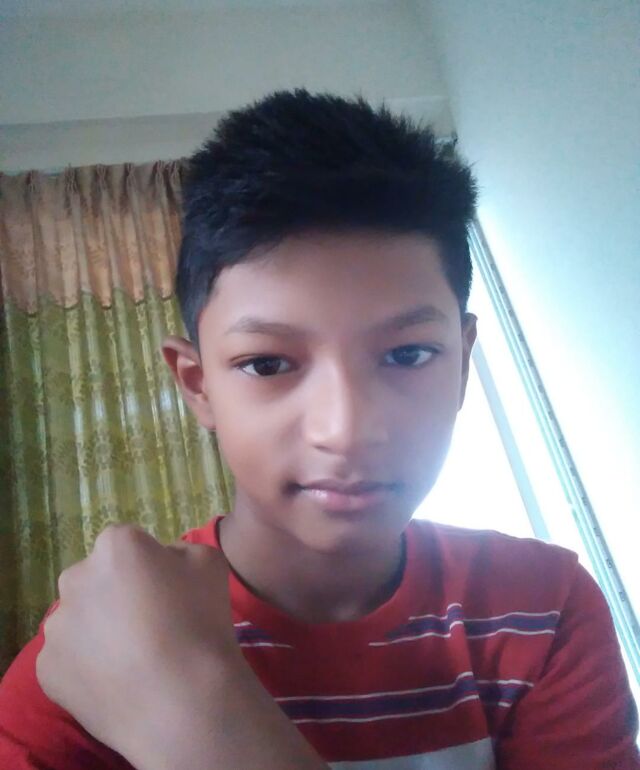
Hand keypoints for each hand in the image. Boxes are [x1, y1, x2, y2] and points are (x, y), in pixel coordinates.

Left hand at [36, 524, 241, 763]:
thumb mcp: (210, 564)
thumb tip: (162, 563)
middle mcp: (76, 578)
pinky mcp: (47, 669)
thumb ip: (179, 552)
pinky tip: (118, 682)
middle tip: (148, 624)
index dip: (149, 566)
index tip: (167, 592)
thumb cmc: (201, 623)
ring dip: (98, 630)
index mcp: (116, 546)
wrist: (182, 701)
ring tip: (134, 660)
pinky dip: (87, 667)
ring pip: (79, 619)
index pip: (126, 544)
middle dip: (115, 593)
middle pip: (95, 579)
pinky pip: (69, 659)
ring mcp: (57, 626)